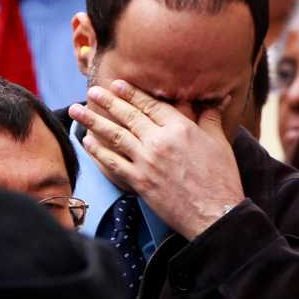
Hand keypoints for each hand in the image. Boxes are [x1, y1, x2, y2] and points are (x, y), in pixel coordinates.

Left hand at [70, 80, 243, 239]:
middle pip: (128, 116)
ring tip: (77, 110)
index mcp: (180, 128)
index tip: (116, 84)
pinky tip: (87, 142)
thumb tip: (218, 98)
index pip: (150, 105)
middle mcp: (159, 141)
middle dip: (107, 101)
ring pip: (115, 136)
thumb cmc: (221, 178)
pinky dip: (97, 152)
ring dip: (93, 122)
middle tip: (92, 91)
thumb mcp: (219, 143)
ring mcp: (146, 162)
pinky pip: (113, 163)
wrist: (215, 214)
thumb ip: (211, 118)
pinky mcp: (139, 182)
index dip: (131, 93)